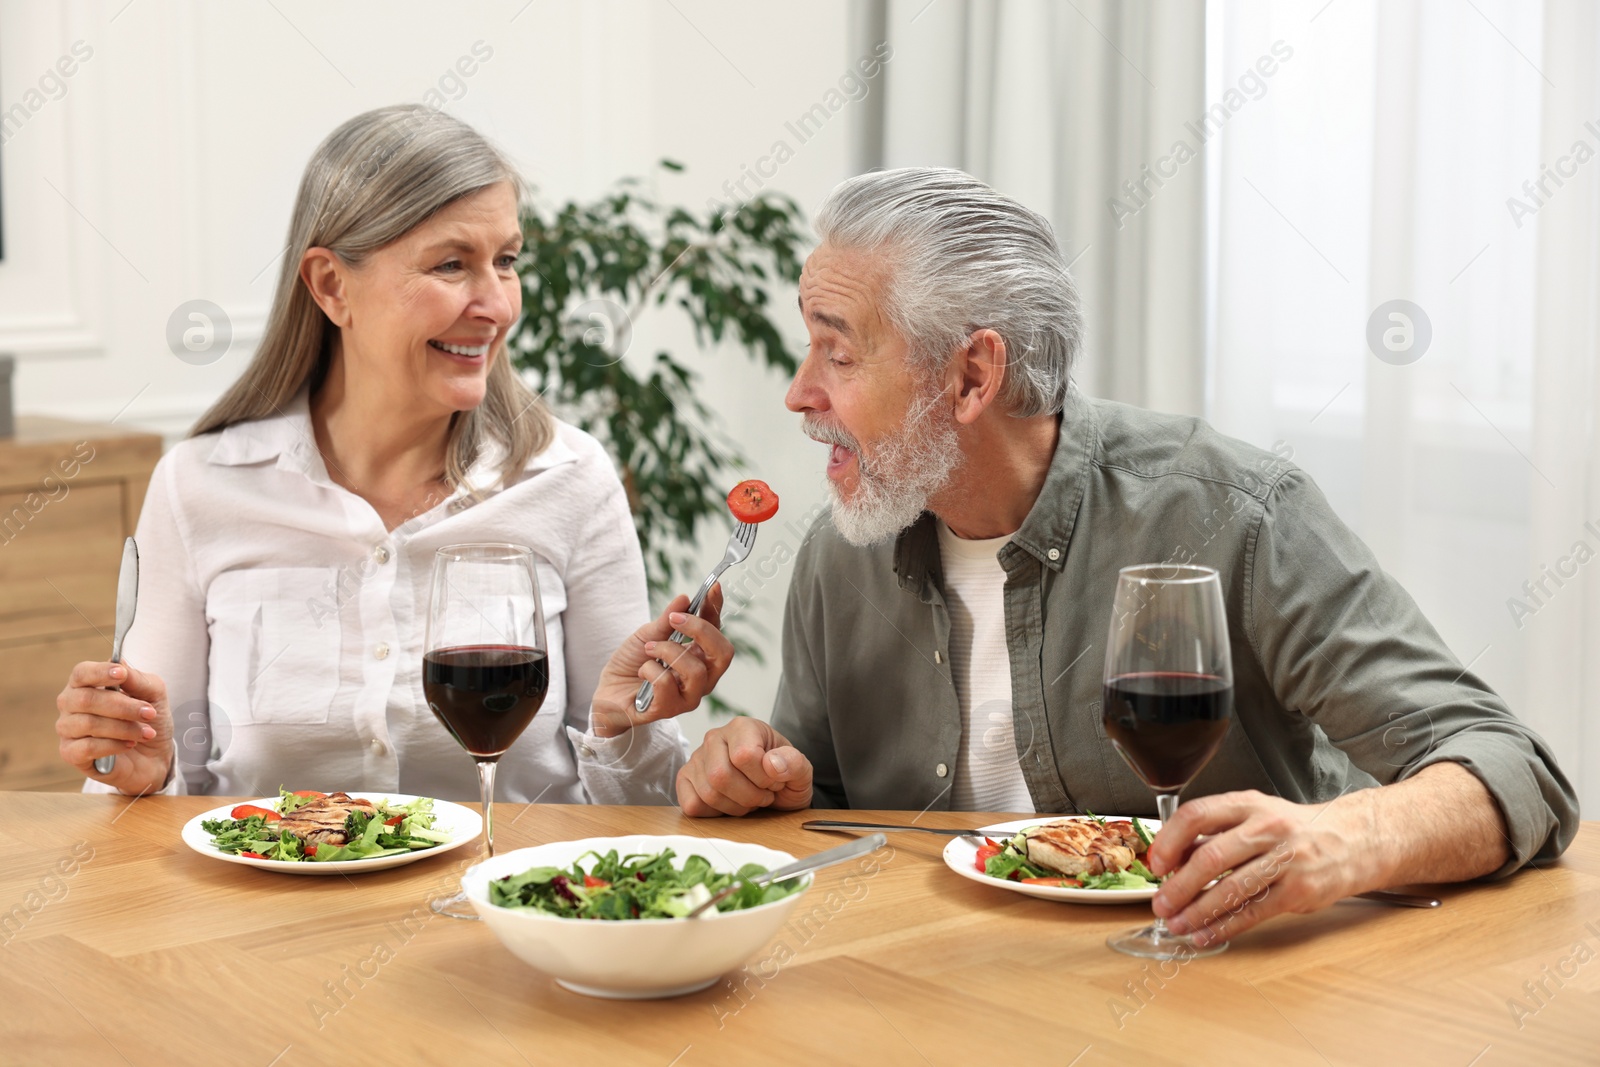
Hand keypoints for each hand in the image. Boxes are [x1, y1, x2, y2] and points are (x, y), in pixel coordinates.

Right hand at [56, 661, 174, 795]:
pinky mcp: (70, 753)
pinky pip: (86, 747)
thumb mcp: (153, 695)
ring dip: (123, 728)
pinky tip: (129, 745)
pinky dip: (113, 745)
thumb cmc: (148, 719)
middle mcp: (71, 705)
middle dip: (123, 706)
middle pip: (85, 699)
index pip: (81, 673)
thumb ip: (138, 680)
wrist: (154, 755)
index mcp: (86, 684)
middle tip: (149, 713)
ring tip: (146, 733)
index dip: (99, 672)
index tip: (121, 675)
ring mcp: (68, 730)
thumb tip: (120, 663)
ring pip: (87, 724)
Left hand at [590, 585, 734, 736]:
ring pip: (695, 671)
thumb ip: (667, 620)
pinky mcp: (669, 709)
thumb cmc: (632, 664)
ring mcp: (688, 696)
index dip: (717, 609)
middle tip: (676, 620)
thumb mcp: (647, 635)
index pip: (718, 630)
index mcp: (700, 657)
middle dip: (701, 631)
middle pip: (723, 654)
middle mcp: (702, 677)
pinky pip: (666, 685)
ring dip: (668, 652)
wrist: (608, 691)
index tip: (712, 588)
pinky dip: (650, 670)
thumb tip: (685, 598)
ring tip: (649, 649)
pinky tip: (642, 671)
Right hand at [677, 716, 812, 816]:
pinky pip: (692, 805)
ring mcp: (696, 758)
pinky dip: (715, 813)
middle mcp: (715, 737)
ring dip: (736, 806)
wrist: (774, 792)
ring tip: (749, 799)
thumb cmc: (784, 777)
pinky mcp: (685, 780)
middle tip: (763, 795)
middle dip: (749, 796)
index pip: (745, 756)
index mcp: (743, 727)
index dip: (763, 778)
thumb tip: (772, 764)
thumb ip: (794, 763)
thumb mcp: (801, 772)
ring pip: (708, 793)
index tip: (774, 781)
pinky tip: (730, 804)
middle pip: (721, 776)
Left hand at [1146, 789, 1382, 946]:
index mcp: (1247, 804)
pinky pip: (1253, 913)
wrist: (1352, 840)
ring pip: (1230, 889)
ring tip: (1177, 924)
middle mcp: (1266, 828)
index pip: (1197, 815)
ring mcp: (1285, 860)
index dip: (1170, 841)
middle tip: (1160, 904)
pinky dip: (1224, 927)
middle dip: (1178, 886)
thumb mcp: (1256, 814)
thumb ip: (1217, 832)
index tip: (1157, 864)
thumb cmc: (1294, 829)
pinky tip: (1205, 935)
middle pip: (1210, 858)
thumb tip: (1172, 857)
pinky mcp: (1299, 891)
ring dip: (1197, 912)